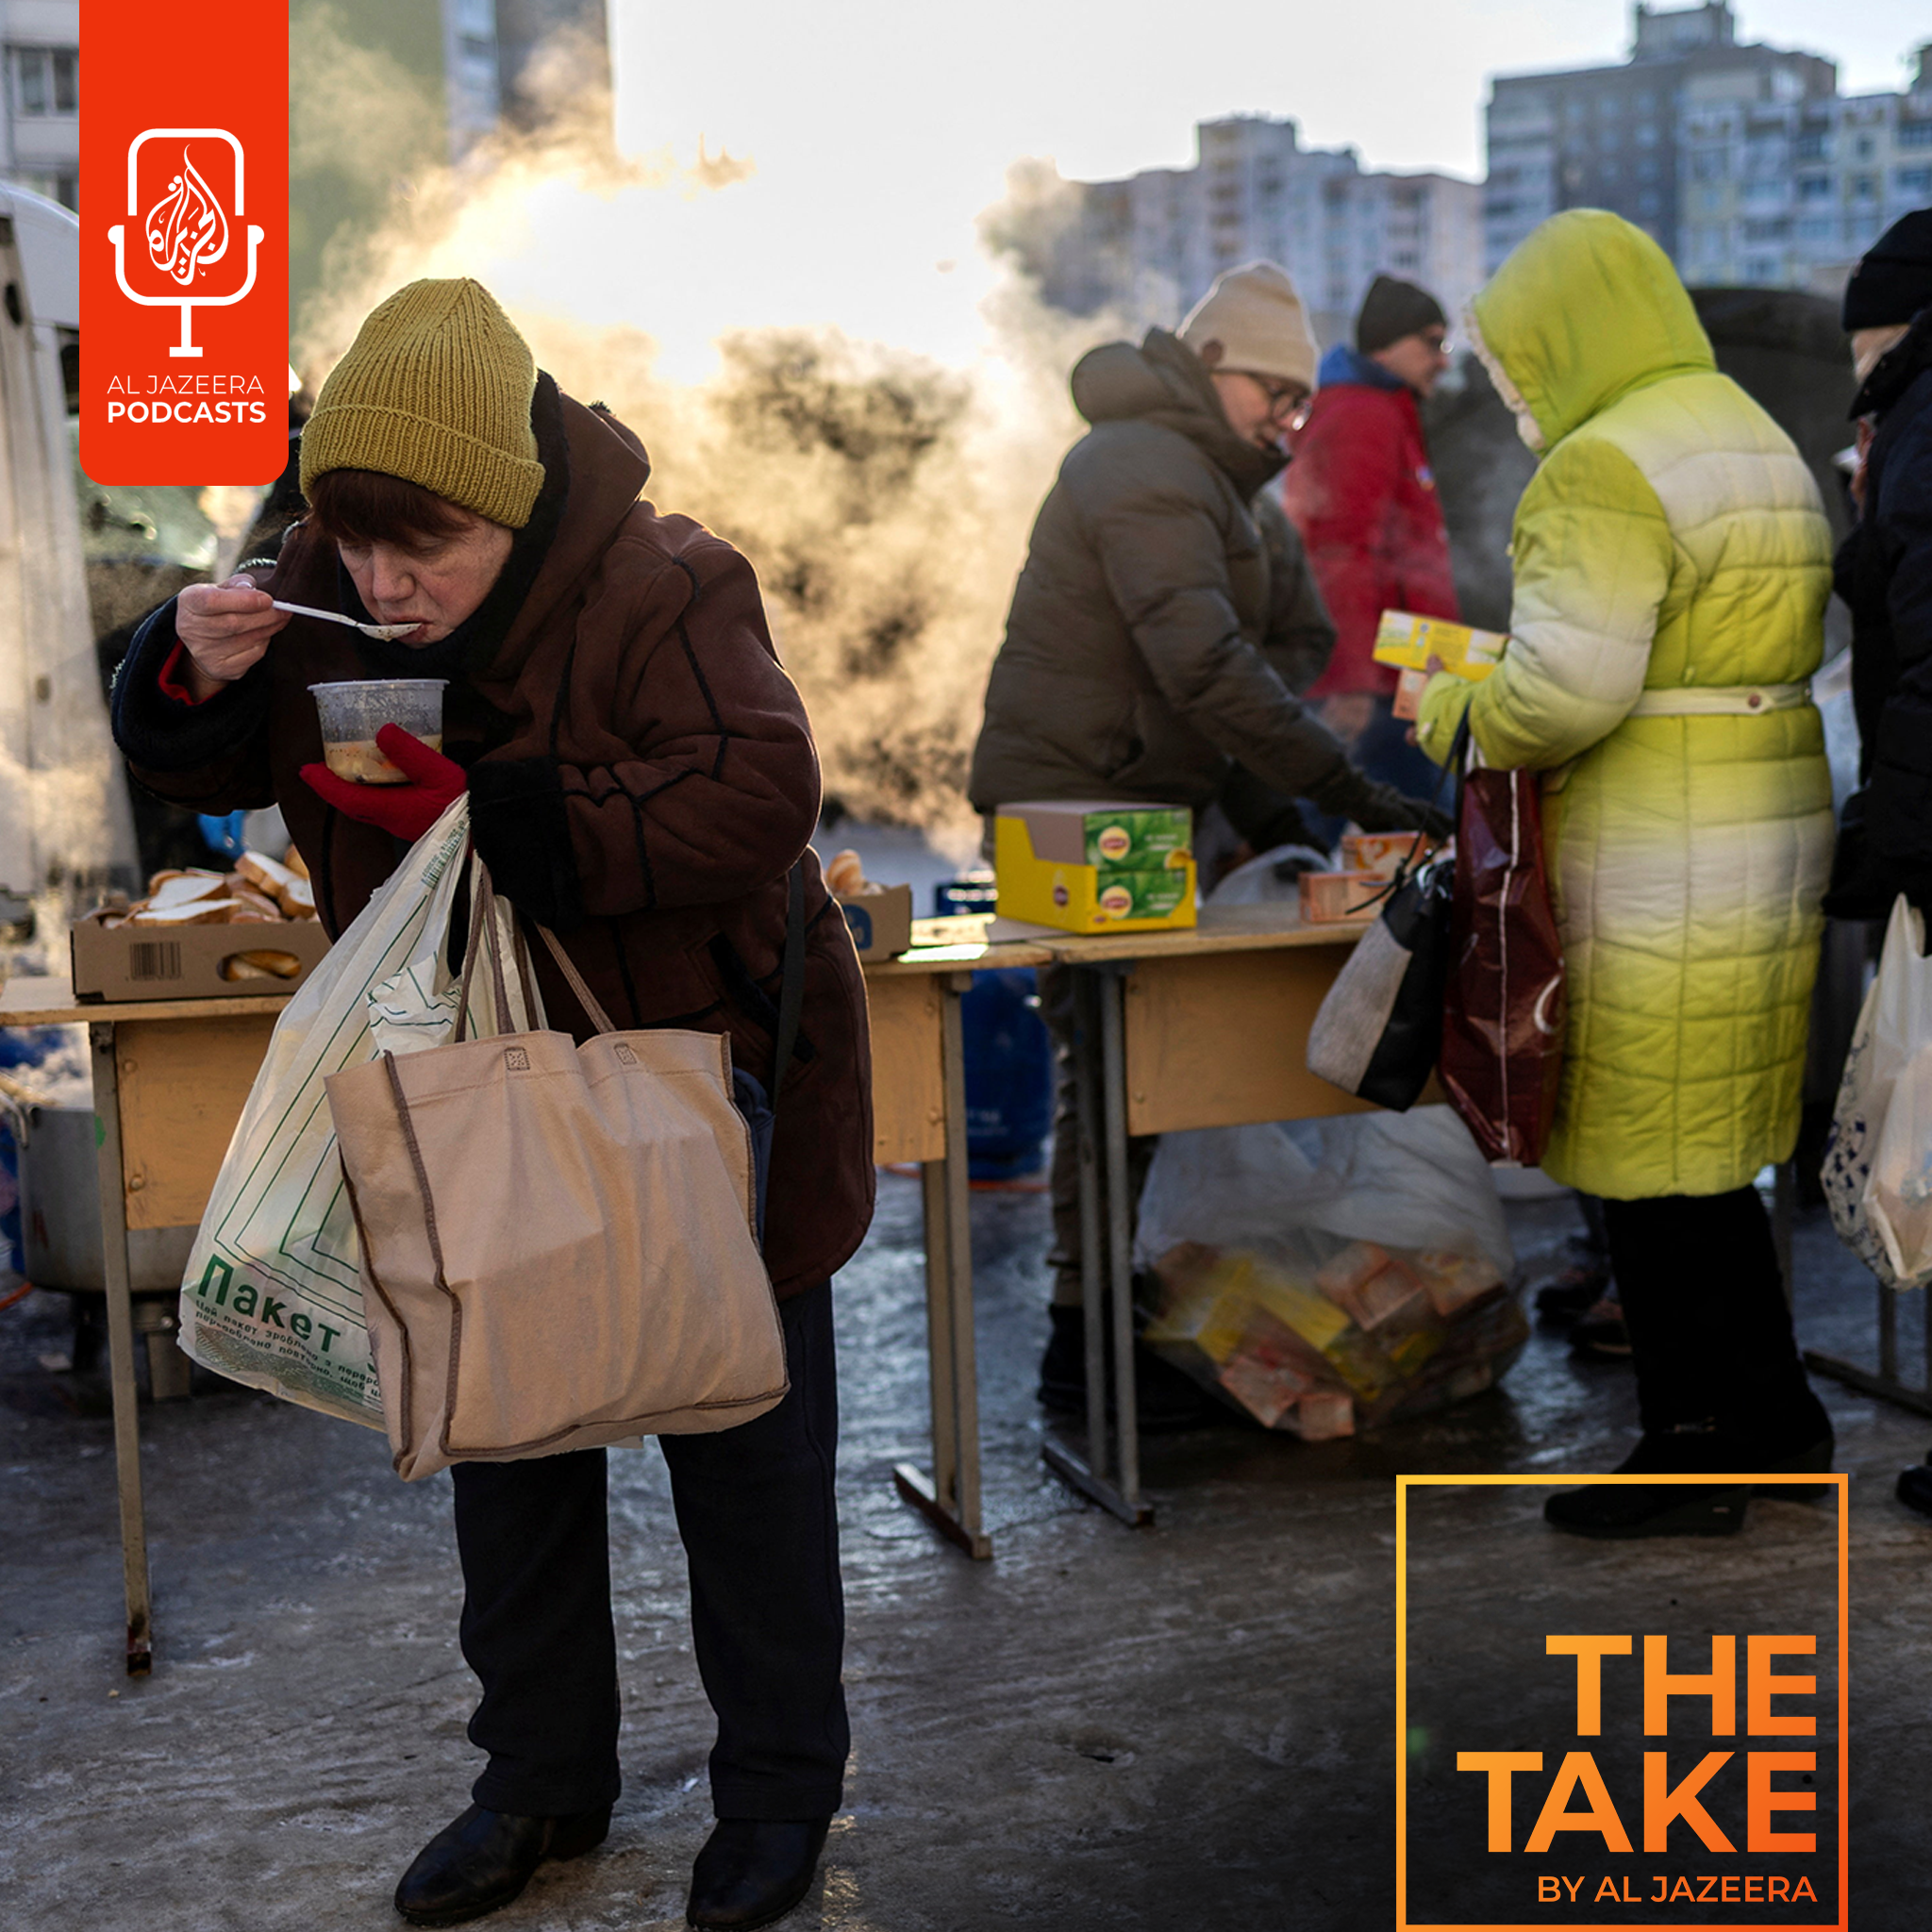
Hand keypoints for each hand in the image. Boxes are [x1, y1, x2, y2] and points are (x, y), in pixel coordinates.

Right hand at [176, 575, 289, 695]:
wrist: (202, 638)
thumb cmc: (216, 607)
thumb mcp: (220, 589)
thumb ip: (236, 585)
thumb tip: (251, 589)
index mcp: (189, 602)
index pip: (213, 601)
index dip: (244, 601)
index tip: (268, 599)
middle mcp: (191, 628)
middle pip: (235, 623)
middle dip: (266, 616)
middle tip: (285, 610)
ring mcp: (204, 651)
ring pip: (248, 640)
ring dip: (270, 628)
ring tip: (280, 619)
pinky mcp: (219, 668)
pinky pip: (253, 654)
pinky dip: (264, 642)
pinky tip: (265, 633)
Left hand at [301, 725, 465, 842]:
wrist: (488, 830)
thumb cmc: (465, 804)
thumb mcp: (439, 771)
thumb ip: (410, 752)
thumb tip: (382, 731)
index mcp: (392, 809)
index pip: (347, 798)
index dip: (324, 784)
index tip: (304, 770)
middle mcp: (393, 820)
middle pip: (353, 805)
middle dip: (334, 788)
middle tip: (320, 770)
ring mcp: (405, 824)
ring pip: (368, 809)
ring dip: (353, 792)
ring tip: (349, 772)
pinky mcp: (417, 824)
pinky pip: (384, 808)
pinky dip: (374, 794)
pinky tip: (385, 782)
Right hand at [1343, 776, 1452, 841]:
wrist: (1342, 791)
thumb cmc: (1356, 805)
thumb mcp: (1374, 820)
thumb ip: (1386, 829)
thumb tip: (1394, 842)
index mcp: (1399, 802)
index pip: (1424, 810)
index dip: (1438, 818)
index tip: (1449, 829)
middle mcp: (1401, 800)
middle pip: (1428, 809)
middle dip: (1443, 821)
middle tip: (1456, 833)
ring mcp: (1394, 802)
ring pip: (1421, 812)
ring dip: (1435, 824)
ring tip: (1447, 835)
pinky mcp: (1385, 806)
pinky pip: (1403, 816)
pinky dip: (1415, 825)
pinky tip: (1424, 833)